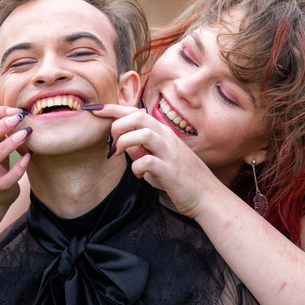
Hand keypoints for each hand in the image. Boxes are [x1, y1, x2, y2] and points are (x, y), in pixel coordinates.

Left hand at [90, 104, 222, 218]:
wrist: (207, 196)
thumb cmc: (183, 179)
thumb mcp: (161, 160)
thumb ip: (144, 152)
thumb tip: (127, 148)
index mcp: (164, 133)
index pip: (136, 112)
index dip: (114, 108)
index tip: (96, 110)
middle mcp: (167, 138)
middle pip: (137, 116)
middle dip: (117, 125)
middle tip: (112, 143)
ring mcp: (170, 153)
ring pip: (143, 133)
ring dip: (125, 141)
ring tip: (118, 154)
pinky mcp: (170, 171)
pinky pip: (147, 161)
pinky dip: (136, 167)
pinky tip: (138, 175)